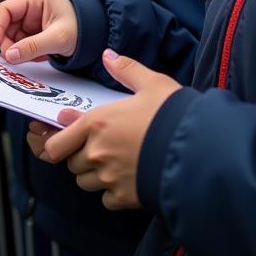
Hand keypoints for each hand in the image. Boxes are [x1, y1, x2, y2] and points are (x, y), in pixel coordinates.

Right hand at [0, 0, 77, 62]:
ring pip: (12, 36)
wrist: (98, 33)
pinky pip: (21, 43)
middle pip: (6, 24)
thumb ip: (33, 46)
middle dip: (7, 43)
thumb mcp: (58, 38)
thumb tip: (9, 56)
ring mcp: (31, 19)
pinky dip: (25, 53)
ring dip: (16, 50)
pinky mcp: (34, 31)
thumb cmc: (82, 28)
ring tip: (30, 59)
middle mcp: (30, 7)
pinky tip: (38, 57)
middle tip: (11, 60)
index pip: (5, 9)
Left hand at [26, 50, 180, 209]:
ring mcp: (110, 178)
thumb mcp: (152, 83)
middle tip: (94, 146)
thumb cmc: (174, 116)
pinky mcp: (126, 198)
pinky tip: (125, 179)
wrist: (201, 153)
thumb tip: (108, 55)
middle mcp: (97, 152)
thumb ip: (126, 69)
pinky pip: (106, 200)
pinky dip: (111, 193)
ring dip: (91, 174)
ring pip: (84, 182)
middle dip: (77, 155)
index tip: (59, 138)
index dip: (54, 142)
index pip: (56, 143)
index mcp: (96, 123)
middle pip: (70, 162)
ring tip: (109, 162)